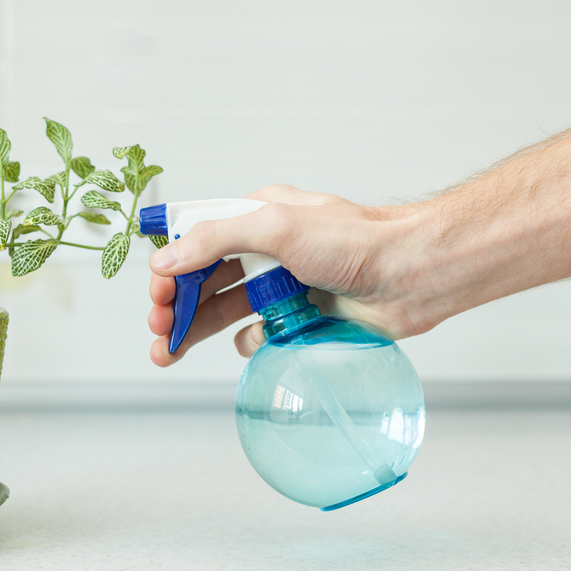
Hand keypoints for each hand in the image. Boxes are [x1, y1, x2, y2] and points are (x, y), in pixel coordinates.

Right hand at [146, 185, 432, 366]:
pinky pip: (259, 333)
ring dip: (196, 329)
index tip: (157, 294)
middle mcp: (266, 250)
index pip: (197, 241)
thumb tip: (166, 258)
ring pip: (224, 310)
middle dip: (175, 304)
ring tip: (169, 352)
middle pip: (204, 279)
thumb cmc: (355, 242)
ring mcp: (282, 284)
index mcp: (256, 218)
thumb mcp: (276, 228)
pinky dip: (249, 340)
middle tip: (158, 329)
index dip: (171, 269)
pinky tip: (251, 342)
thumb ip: (216, 239)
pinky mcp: (300, 315)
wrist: (413, 275)